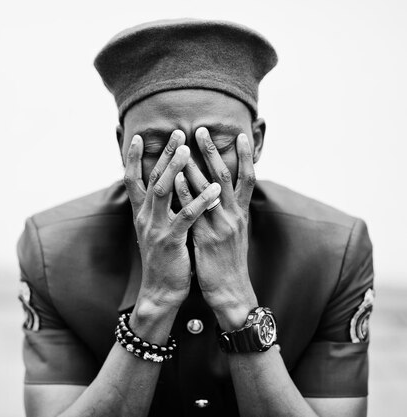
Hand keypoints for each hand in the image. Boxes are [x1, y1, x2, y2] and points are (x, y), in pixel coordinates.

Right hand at [123, 130, 220, 309]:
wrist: (160, 291)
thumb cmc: (163, 259)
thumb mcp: (155, 230)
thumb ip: (159, 209)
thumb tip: (167, 187)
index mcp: (142, 213)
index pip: (133, 179)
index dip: (133, 158)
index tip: (136, 137)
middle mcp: (145, 217)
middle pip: (152, 178)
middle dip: (164, 154)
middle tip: (177, 132)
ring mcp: (157, 228)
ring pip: (164, 191)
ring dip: (177, 169)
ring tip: (189, 150)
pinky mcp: (171, 241)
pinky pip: (186, 216)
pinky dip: (200, 200)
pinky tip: (215, 187)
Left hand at [176, 127, 257, 329]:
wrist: (232, 292)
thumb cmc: (229, 262)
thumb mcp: (235, 233)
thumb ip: (230, 212)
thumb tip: (223, 194)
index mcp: (242, 214)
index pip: (247, 178)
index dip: (246, 156)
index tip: (240, 133)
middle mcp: (235, 216)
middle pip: (226, 176)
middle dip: (214, 151)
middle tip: (202, 128)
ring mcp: (221, 227)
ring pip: (209, 190)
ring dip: (195, 165)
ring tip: (184, 144)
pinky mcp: (207, 239)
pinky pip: (195, 211)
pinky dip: (185, 193)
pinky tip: (175, 179)